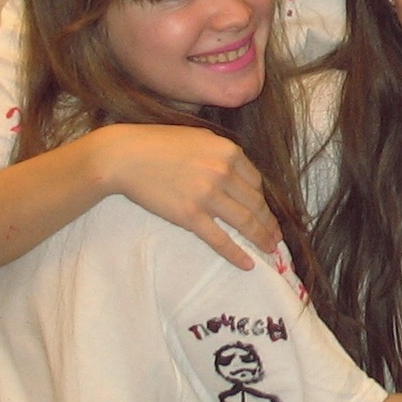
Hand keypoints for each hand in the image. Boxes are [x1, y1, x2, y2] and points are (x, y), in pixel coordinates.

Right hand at [94, 124, 280, 269]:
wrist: (125, 156)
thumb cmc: (157, 143)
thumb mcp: (199, 138)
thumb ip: (221, 153)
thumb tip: (236, 172)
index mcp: (228, 151)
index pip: (256, 182)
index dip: (263, 200)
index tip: (266, 212)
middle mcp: (223, 172)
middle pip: (256, 203)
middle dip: (269, 222)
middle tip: (276, 236)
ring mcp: (208, 195)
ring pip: (245, 222)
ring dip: (261, 238)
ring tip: (269, 249)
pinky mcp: (190, 216)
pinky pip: (220, 239)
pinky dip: (236, 254)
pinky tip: (248, 263)